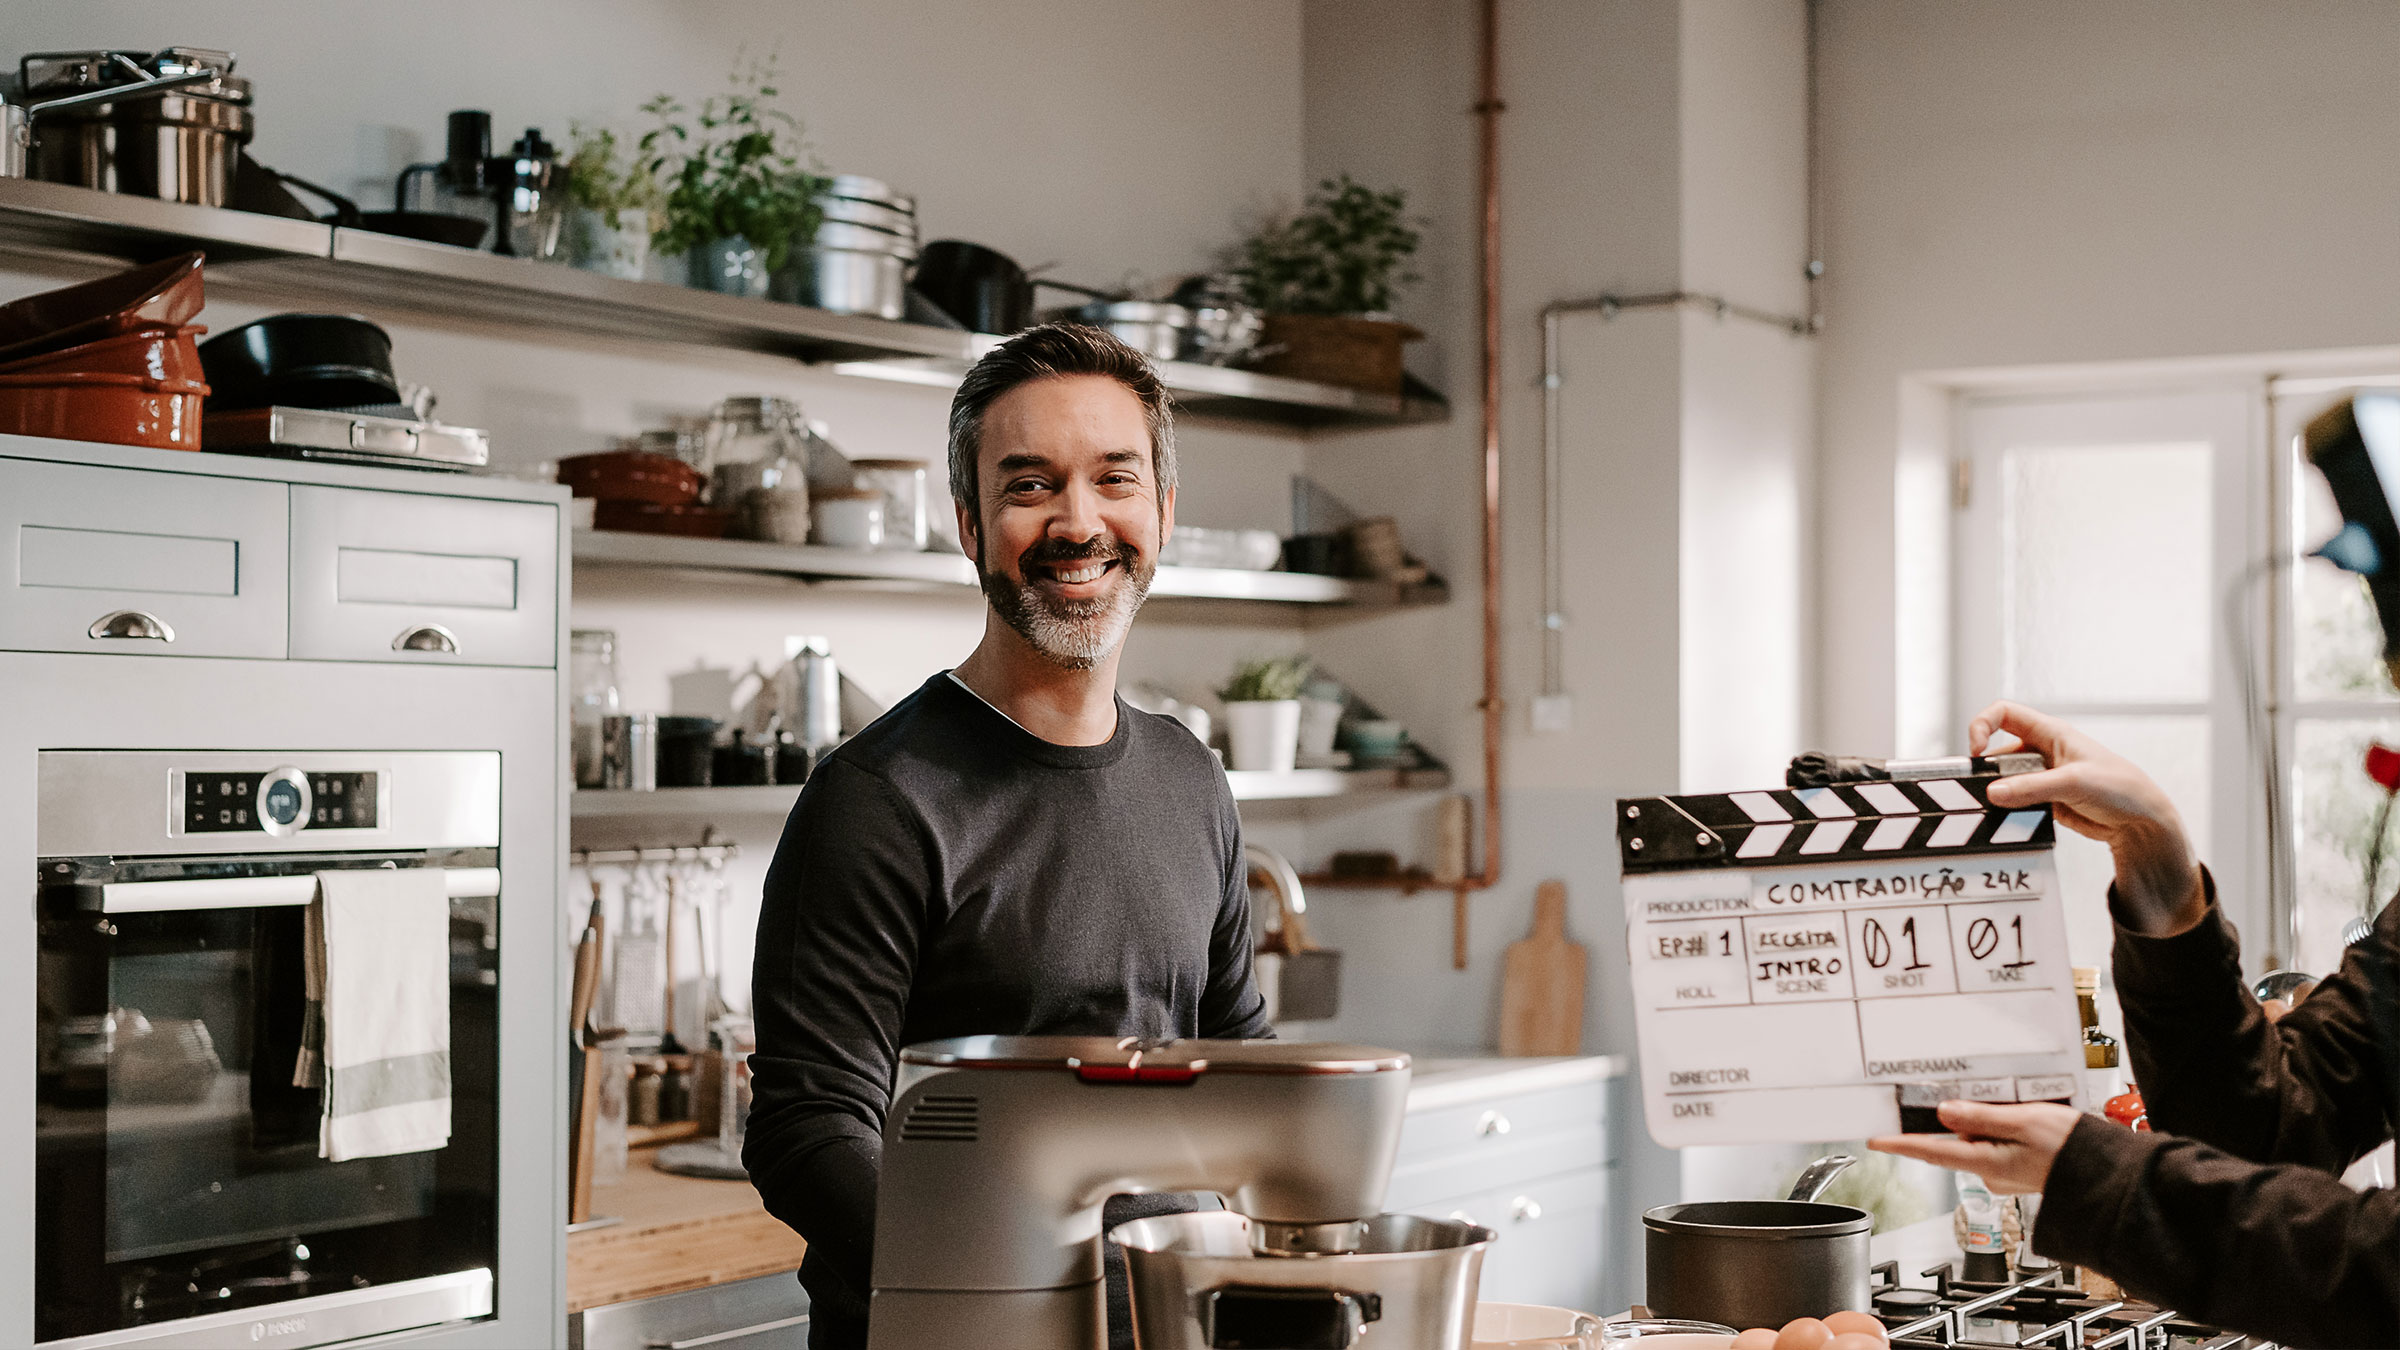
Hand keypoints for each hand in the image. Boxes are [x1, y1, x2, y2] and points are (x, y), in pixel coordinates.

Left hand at [1869, 1100, 2081, 1194]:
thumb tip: (1945, 1114)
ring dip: (1973, 1123)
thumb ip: (1982, 1117)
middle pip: (1951, 1144)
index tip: (1874, 1140)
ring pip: (1974, 1142)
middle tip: (1937, 1101)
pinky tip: (2006, 1116)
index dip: (1900, 1144)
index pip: (1931, 1152)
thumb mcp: (2025, 1123)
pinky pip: (1992, 1145)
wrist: (2108, 1175)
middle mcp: (1990, 1173)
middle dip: (1942, 1124)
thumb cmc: (2074, 1151)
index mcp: (1987, 1163)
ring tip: (1990, 1103)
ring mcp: (2003, 1173)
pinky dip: (1991, 1129)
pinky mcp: (2016, 1169)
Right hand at [1968, 700, 2206, 935]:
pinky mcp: (2043, 801)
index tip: (1976, 751)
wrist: (2141, 822)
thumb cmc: (2120, 787)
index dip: (1982, 725)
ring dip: (1997, 795)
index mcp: (2050, 733)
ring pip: (2003, 781)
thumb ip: (2031, 787)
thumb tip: (1993, 792)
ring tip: (1998, 812)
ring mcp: (2041, 777)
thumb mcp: (2074, 782)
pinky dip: (2007, 813)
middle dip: (1987, 772)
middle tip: (1980, 792)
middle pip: (1997, 753)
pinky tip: (2013, 822)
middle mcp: (2041, 752)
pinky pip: (2014, 803)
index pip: (2004, 713)